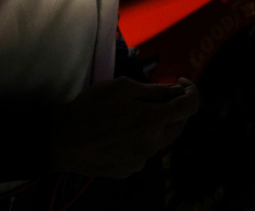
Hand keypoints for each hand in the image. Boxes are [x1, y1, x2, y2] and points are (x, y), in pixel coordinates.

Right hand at [51, 77, 199, 177]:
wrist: (63, 140)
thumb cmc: (92, 107)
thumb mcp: (123, 87)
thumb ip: (156, 90)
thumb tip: (178, 91)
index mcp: (154, 120)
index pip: (190, 107)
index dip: (192, 91)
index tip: (180, 83)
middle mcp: (153, 144)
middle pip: (179, 125)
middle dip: (175, 108)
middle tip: (159, 95)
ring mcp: (141, 160)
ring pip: (161, 139)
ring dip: (157, 124)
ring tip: (133, 113)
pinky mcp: (129, 170)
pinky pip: (144, 151)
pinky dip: (141, 139)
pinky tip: (120, 132)